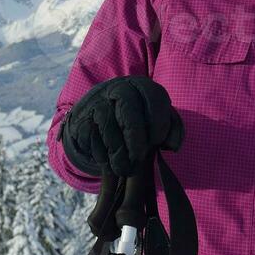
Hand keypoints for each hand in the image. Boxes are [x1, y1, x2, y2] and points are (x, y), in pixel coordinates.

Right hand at [62, 75, 183, 177]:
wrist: (97, 118)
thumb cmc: (136, 121)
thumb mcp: (156, 120)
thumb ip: (171, 129)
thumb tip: (173, 145)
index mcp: (140, 86)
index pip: (153, 97)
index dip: (158, 122)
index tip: (158, 142)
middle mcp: (117, 89)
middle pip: (128, 110)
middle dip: (135, 138)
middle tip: (139, 158)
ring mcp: (97, 103)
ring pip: (108, 126)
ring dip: (118, 152)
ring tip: (125, 169)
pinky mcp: (81, 120)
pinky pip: (91, 138)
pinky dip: (101, 154)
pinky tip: (109, 164)